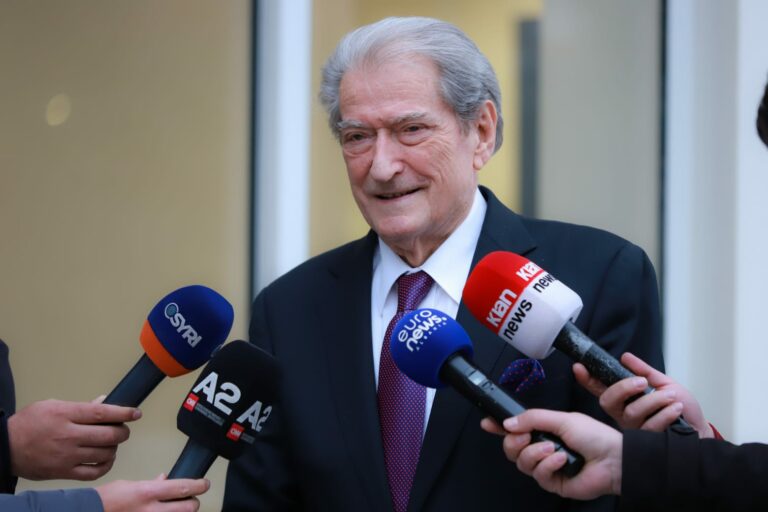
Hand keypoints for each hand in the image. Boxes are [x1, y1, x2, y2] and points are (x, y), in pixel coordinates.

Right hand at [7, 399, 139, 479]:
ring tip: (112, 443)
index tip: (136, 413)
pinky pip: (93, 472)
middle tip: (123, 429)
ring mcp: (66, 455)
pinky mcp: (63, 472)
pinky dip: (106, 466)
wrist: (6, 447)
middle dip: (122, 431)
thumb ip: (80, 406)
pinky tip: (106, 459)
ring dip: (114, 448)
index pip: (102, 413)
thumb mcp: (53, 405)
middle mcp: (68, 435)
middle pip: (108, 435)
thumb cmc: (29, 423)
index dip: (123, 413)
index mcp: (65, 414)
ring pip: (104, 453)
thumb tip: (104, 402)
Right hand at [96, 474, 209, 511]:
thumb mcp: (130, 485)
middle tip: (192, 499)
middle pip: (188, 508)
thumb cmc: (107, 500)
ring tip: (179, 508)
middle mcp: (151, 511)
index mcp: (147, 493)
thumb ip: (151, 484)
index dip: (199, 485)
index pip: (182, 488)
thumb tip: (165, 479)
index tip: (205, 484)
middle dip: (194, 503)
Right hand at [481, 410, 622, 499]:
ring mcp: (546, 466)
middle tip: (525, 437)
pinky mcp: (553, 482)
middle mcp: (541, 448)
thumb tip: (507, 423)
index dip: (499, 426)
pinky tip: (561, 459)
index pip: (515, 429)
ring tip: (551, 448)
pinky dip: (547, 465)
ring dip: (534, 453)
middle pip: (511, 448)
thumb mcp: (561, 419)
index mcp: (543, 430)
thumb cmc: (594, 436)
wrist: (614, 458)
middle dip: (514, 442)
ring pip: (522, 462)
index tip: (487, 423)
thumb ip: (533, 418)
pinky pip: (538, 475)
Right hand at [573, 352, 712, 436]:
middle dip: (623, 388)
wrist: (699, 429)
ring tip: (672, 397)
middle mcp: (623, 414)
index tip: (579, 367)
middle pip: (608, 402)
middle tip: (642, 382)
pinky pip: (650, 425)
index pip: (600, 388)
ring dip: (654, 401)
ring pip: (632, 412)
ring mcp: (634, 428)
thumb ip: (643, 371)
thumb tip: (625, 357)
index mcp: (624, 399)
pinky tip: (676, 408)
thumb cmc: (678, 406)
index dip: (587, 379)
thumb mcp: (662, 383)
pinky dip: (665, 413)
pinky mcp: (646, 440)